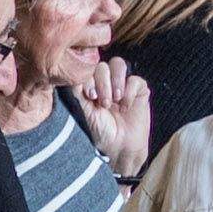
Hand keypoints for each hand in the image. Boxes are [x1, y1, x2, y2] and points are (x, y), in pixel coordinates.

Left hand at [69, 55, 152, 177]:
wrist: (120, 147)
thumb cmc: (101, 131)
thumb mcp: (86, 112)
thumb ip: (79, 93)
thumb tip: (73, 77)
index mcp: (92, 84)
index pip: (88, 69)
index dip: (89, 79)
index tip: (90, 96)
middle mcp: (107, 81)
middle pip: (103, 66)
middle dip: (103, 83)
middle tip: (105, 103)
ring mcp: (123, 83)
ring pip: (118, 64)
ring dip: (116, 81)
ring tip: (116, 101)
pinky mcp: (139, 89)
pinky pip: (135, 79)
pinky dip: (129, 92)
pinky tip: (125, 107)